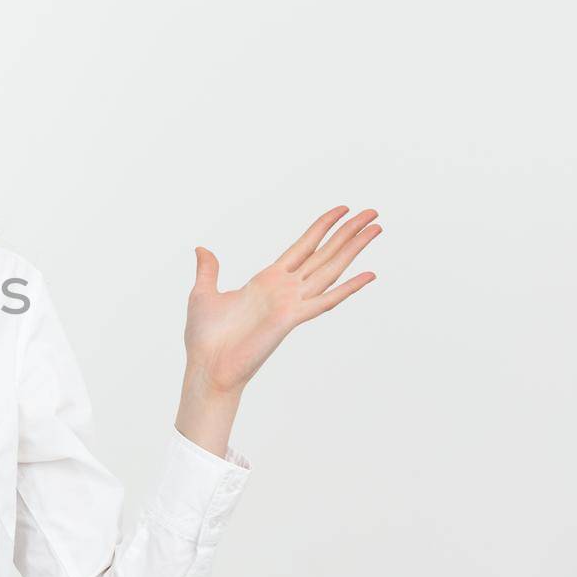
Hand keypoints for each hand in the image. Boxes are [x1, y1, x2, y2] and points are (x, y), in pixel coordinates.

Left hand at [183, 205, 380, 395]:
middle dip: (348, 233)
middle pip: (324, 254)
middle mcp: (285, 290)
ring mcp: (291, 303)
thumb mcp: (203, 294)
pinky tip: (369, 274)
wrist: (206, 367)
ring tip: (376, 229)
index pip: (302, 247)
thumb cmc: (205, 338)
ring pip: (330, 270)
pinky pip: (325, 301)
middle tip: (372, 212)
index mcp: (267, 281)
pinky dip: (347, 288)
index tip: (342, 209)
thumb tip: (201, 249)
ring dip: (353, 249)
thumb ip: (208, 270)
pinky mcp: (291, 319)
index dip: (322, 228)